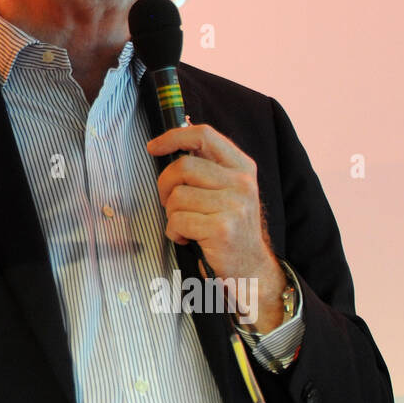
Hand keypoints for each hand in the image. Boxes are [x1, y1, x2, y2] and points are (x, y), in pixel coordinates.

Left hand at [146, 123, 285, 328]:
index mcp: (242, 167)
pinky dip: (174, 232)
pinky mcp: (222, 228)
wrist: (250, 267)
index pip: (204, 135)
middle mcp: (242, 183)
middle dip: (165, 185)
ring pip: (177, 196)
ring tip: (185, 224)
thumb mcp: (226, 190)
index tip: (153, 147)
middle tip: (168, 202)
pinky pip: (178, 221)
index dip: (173, 137)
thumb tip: (171, 143)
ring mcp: (235, 205)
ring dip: (171, 213)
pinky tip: (187, 238)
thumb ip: (206, 166)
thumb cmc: (228, 225)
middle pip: (183, 166)